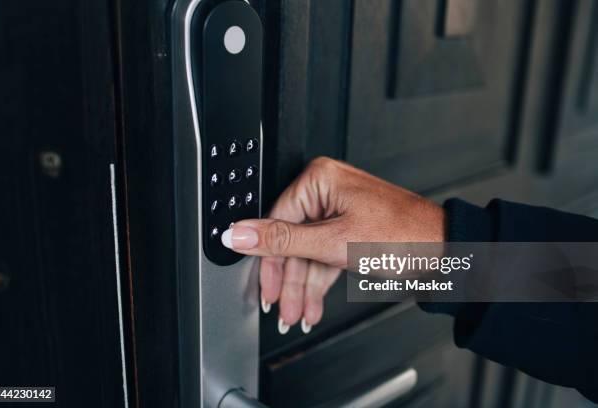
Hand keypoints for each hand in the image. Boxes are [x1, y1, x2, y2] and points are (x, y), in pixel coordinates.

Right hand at [221, 157, 444, 333]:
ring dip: (303, 288)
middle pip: (291, 241)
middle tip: (281, 310)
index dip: (270, 262)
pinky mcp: (348, 229)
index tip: (264, 288)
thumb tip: (237, 233)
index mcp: (320, 180)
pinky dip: (319, 282)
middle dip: (289, 282)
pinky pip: (324, 256)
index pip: (276, 221)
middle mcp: (327, 192)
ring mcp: (339, 212)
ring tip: (297, 315)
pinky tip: (312, 305)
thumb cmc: (404, 236)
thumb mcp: (334, 242)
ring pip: (307, 253)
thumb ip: (282, 240)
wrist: (447, 252)